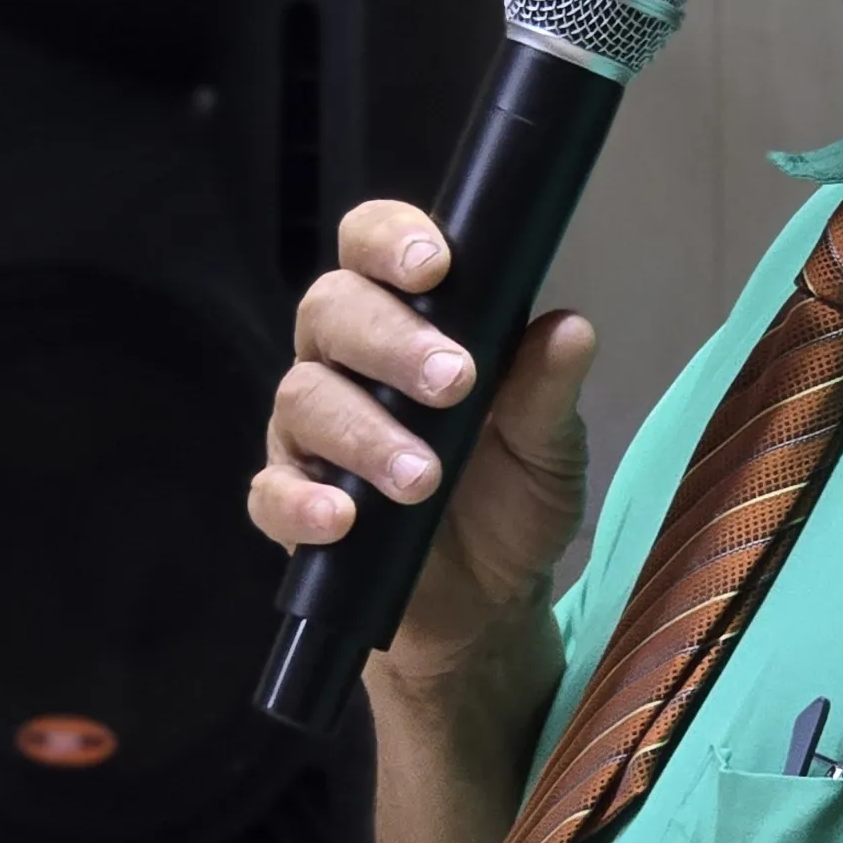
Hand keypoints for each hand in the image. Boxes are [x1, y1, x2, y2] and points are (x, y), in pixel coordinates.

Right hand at [247, 200, 597, 676]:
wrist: (489, 601)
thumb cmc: (513, 497)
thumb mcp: (549, 446)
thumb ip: (548, 388)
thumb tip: (570, 330)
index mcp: (406, 319)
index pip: (372, 246)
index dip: (391, 240)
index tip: (434, 265)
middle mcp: (345, 360)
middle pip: (331, 311)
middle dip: (390, 342)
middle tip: (453, 381)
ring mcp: (309, 431)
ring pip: (305, 398)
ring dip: (364, 433)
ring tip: (422, 477)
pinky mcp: (290, 501)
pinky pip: (271, 491)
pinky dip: (302, 502)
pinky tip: (342, 519)